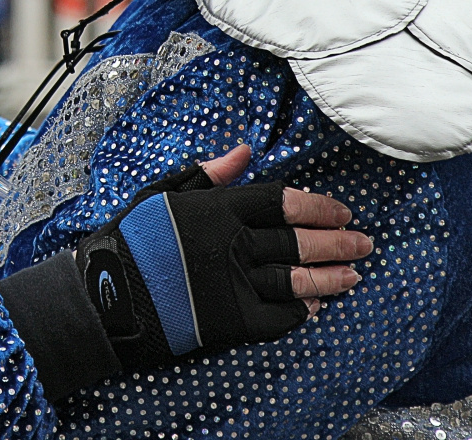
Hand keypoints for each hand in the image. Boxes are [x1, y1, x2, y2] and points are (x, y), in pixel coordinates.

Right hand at [0, 144, 372, 401]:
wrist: (107, 295)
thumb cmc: (131, 238)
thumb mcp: (164, 194)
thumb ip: (208, 174)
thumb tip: (245, 151)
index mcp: (218, 208)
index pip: (282, 201)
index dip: (317, 206)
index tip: (341, 210)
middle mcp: (234, 243)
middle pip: (299, 241)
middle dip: (338, 241)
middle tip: (363, 242)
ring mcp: (236, 283)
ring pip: (297, 279)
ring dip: (331, 277)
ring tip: (354, 275)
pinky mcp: (233, 320)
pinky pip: (279, 317)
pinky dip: (301, 311)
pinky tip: (316, 306)